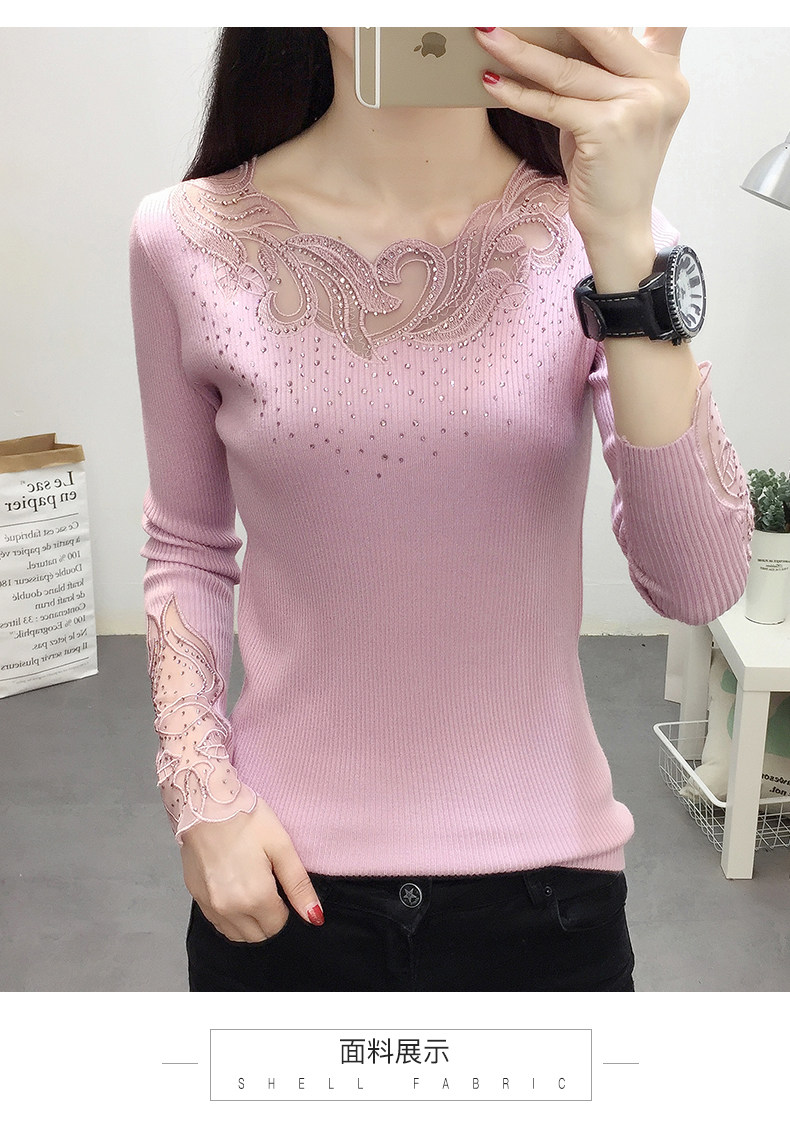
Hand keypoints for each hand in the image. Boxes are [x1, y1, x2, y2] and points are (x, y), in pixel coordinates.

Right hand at [179, 800, 323, 941]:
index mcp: (255, 897)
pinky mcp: (195, 896)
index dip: (284, 907)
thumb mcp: (281, 846)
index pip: (277, 925)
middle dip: (267, 917)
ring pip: (236, 933)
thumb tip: (315, 916)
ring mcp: (209, 905)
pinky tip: (232, 887)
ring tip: (249, 886)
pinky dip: (229, 915)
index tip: (278, 883)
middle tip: (266, 884)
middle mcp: (230, 908)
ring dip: (247, 920)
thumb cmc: (246, 819)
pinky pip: (217, 921)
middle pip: (257, 934)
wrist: (205, 802)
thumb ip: (298, 886)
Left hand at [475, 27, 689, 248]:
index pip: (657, 19)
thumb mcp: (614, 112)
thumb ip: (601, 73)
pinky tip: (492, 83)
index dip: (620, 6)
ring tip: (487, 34)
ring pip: (567, 69)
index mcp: (668, 73)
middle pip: (600, 30)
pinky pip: (553, 103)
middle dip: (550, 16)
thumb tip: (552, 34)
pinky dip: (518, 93)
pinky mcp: (608, 129)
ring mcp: (637, 106)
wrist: (619, 226)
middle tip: (512, 7)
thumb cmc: (609, 168)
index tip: (573, 3)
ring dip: (519, 51)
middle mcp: (661, 84)